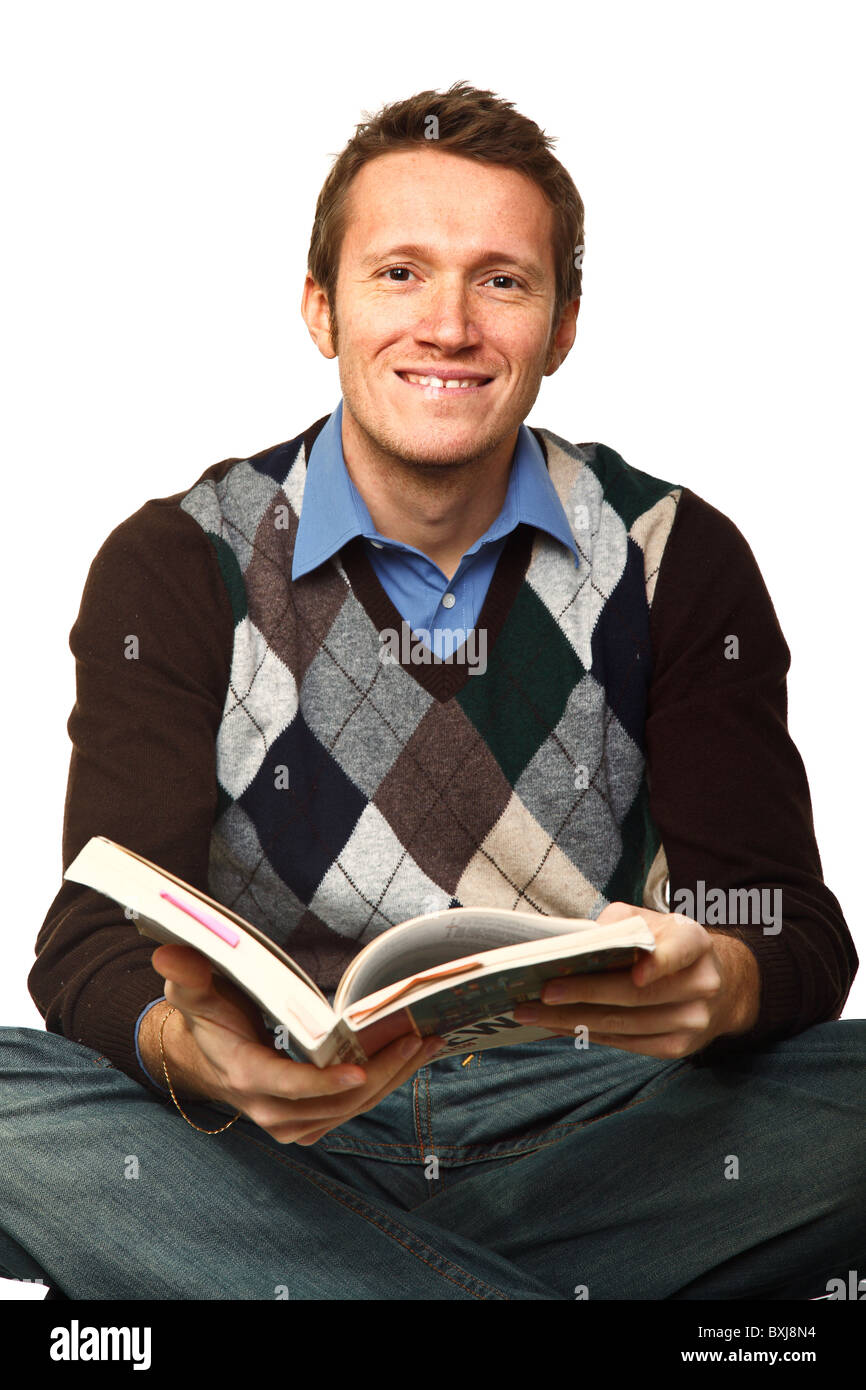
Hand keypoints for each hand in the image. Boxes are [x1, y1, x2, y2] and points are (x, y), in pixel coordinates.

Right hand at [142, 943, 442, 1144]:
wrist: (204, 1060)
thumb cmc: (207, 1019)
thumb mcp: (193, 994)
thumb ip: (187, 974)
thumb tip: (168, 951)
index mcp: (246, 1075)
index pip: (289, 1087)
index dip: (324, 1081)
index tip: (358, 1067)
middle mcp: (270, 1109)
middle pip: (335, 1102)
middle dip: (381, 1072)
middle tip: (417, 1038)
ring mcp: (292, 1122)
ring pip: (352, 1109)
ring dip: (393, 1079)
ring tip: (427, 1043)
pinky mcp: (309, 1124)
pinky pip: (353, 1110)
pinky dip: (385, 1086)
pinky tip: (413, 1059)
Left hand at [512, 902, 760, 1058]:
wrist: (719, 986)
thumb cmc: (670, 945)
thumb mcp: (654, 921)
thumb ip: (622, 922)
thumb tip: (580, 942)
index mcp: (696, 944)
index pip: (679, 951)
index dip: (659, 964)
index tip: (637, 974)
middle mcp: (702, 984)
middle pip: (638, 995)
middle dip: (586, 994)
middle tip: (543, 992)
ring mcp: (692, 1021)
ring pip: (625, 1024)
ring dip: (574, 1020)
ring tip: (533, 1013)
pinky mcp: (678, 1047)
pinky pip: (627, 1043)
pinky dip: (589, 1034)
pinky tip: (557, 1026)